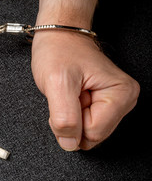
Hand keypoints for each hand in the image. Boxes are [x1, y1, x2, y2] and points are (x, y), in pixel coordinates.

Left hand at [31, 31, 139, 150]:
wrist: (58, 37)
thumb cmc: (59, 51)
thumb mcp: (57, 83)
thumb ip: (64, 118)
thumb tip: (70, 144)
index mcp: (121, 94)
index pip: (93, 133)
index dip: (71, 121)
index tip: (66, 98)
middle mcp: (123, 100)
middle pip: (92, 135)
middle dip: (71, 120)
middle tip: (67, 95)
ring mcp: (114, 103)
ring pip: (86, 131)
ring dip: (70, 116)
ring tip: (70, 92)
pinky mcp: (103, 104)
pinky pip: (83, 124)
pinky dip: (70, 113)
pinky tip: (72, 95)